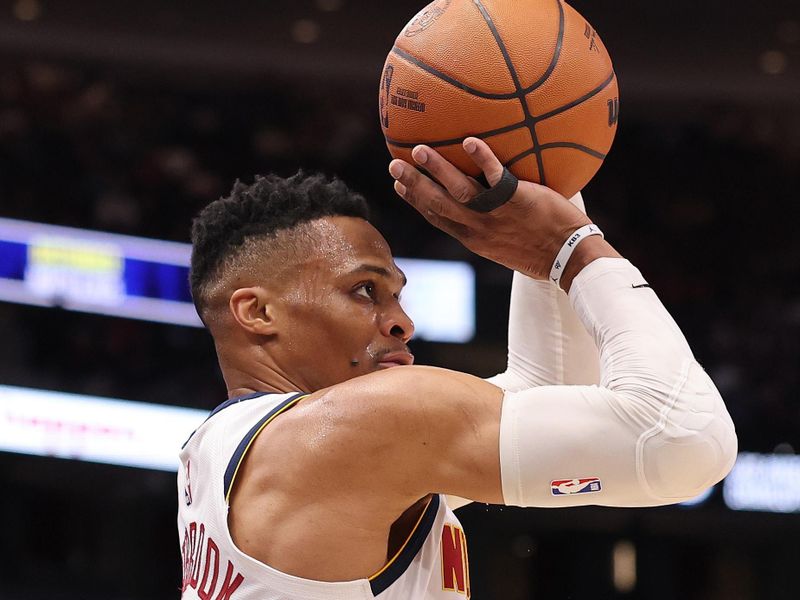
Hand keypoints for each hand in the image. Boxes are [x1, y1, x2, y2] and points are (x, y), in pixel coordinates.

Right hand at [388, 138, 592, 280]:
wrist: (568, 258)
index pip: (437, 218)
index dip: (415, 202)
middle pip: (438, 204)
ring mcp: (496, 214)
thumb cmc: (543, 252)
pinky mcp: (517, 200)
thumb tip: (490, 206)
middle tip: (394, 165)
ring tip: (419, 150)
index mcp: (474, 238)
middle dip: (414, 185)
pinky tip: (470, 140)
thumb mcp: (508, 246)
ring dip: (437, 170)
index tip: (398, 187)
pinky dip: (482, 159)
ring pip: (459, 191)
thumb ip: (494, 226)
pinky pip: (496, 177)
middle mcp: (478, 228)